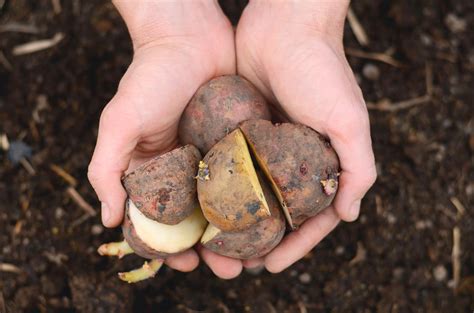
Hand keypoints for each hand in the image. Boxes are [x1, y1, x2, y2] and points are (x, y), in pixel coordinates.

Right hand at [88, 0, 234, 271]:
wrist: (188, 35)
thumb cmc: (149, 76)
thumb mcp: (119, 122)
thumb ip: (106, 169)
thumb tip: (109, 220)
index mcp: (154, 170)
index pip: (162, 220)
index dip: (172, 246)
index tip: (189, 264)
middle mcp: (185, 167)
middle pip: (200, 219)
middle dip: (214, 248)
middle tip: (231, 270)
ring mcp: (214, 155)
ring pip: (229, 204)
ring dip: (240, 233)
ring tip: (256, 255)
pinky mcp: (239, 140)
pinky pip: (250, 175)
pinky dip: (258, 199)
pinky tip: (272, 217)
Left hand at [233, 1, 376, 272]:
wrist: (284, 24)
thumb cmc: (322, 69)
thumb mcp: (349, 119)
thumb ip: (359, 167)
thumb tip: (350, 215)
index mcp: (324, 161)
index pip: (311, 217)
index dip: (294, 245)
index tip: (270, 266)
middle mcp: (295, 158)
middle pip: (276, 212)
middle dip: (259, 241)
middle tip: (236, 264)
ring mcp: (266, 146)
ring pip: (249, 194)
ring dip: (235, 221)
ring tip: (214, 244)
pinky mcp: (241, 131)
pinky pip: (229, 167)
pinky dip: (219, 189)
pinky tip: (202, 206)